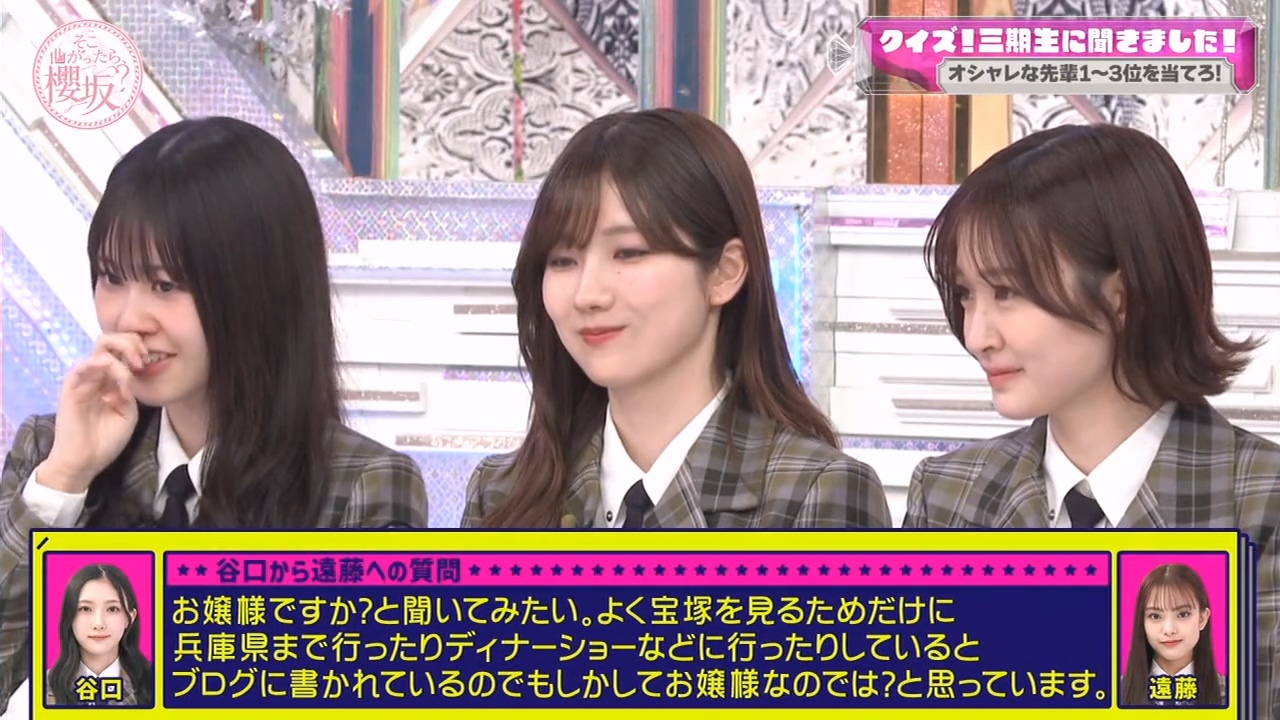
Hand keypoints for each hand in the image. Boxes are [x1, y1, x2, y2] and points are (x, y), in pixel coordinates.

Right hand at [38, 333, 147, 493]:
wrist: (84, 462)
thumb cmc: (106, 441)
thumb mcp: (127, 414)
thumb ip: (129, 392)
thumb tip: (131, 373)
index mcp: (111, 381)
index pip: (122, 352)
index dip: (138, 349)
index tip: (149, 360)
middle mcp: (97, 376)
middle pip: (109, 342)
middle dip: (129, 342)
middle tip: (142, 356)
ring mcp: (84, 380)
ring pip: (99, 348)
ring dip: (119, 350)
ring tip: (133, 364)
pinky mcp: (71, 388)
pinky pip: (81, 366)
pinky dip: (99, 363)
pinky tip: (113, 370)